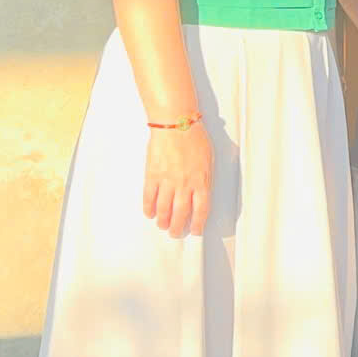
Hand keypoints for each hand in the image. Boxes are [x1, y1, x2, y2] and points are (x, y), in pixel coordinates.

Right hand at [143, 122, 211, 236]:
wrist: (175, 124)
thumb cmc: (195, 138)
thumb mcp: (209, 159)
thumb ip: (205, 178)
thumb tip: (203, 193)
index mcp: (202, 181)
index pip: (201, 210)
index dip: (198, 224)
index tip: (195, 231)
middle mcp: (185, 185)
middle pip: (181, 214)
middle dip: (178, 227)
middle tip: (175, 233)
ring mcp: (168, 181)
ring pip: (164, 209)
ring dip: (163, 221)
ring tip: (162, 226)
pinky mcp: (152, 175)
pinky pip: (149, 197)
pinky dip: (148, 208)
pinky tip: (149, 213)